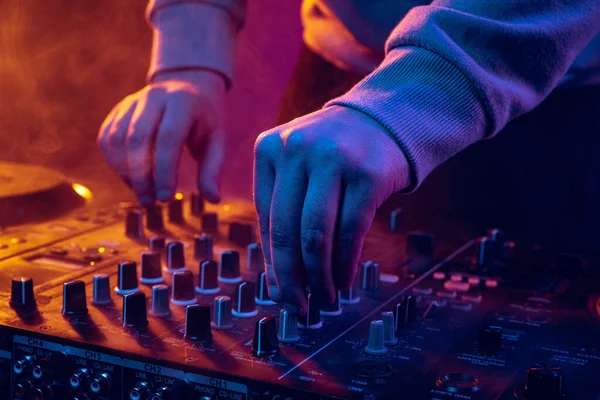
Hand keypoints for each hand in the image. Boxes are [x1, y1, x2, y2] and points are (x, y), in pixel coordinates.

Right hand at [97, 70, 225, 204]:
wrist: (187, 88)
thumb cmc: (204, 121)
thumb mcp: (216, 141)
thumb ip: (212, 169)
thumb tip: (213, 199)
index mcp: (182, 101)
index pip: (168, 137)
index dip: (164, 170)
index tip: (165, 197)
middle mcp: (154, 96)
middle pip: (137, 138)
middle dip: (141, 175)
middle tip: (150, 201)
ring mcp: (132, 101)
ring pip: (117, 139)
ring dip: (125, 172)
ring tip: (143, 193)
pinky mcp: (118, 110)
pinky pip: (106, 139)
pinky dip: (114, 163)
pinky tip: (131, 179)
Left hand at [253, 106, 409, 311]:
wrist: (383, 120)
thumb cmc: (333, 155)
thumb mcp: (297, 167)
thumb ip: (284, 210)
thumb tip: (280, 280)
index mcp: (268, 148)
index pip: (266, 219)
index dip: (273, 262)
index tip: (279, 292)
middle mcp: (297, 149)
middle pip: (286, 229)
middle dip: (291, 278)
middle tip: (296, 306)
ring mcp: (334, 158)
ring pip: (316, 235)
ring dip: (319, 276)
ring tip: (324, 297)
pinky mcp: (369, 173)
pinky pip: (351, 231)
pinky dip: (345, 263)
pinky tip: (344, 280)